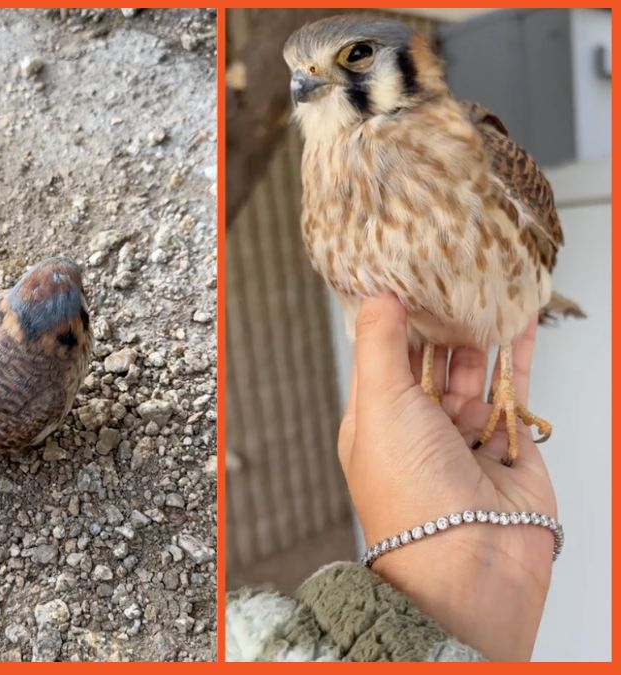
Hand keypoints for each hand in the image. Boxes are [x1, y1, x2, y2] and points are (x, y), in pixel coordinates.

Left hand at [339, 296, 555, 660]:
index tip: (401, 273)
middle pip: (429, 358)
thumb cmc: (411, 490)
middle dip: (438, 319)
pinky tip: (520, 319)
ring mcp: (464, 433)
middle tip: (450, 270)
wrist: (471, 558)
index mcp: (374, 419)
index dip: (391, 317)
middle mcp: (417, 426)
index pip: (379, 355)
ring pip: (472, 369)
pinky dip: (518, 353)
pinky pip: (513, 387)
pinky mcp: (509, 441)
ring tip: (484, 284)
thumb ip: (380, 345)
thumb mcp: (379, 403)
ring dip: (478, 331)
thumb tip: (376, 296)